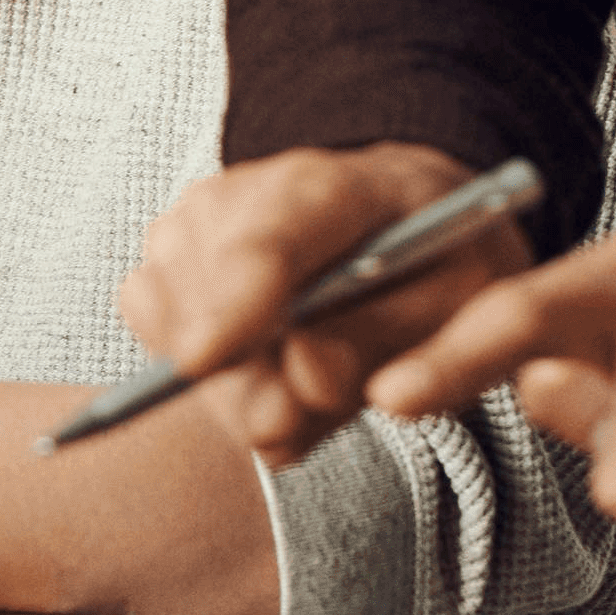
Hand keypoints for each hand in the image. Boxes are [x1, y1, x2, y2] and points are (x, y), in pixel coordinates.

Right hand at [124, 145, 528, 461]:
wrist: (399, 214)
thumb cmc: (436, 256)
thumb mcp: (457, 302)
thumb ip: (384, 341)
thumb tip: (305, 377)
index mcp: (330, 190)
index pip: (264, 244)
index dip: (230, 303)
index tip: (201, 362)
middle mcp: (240, 196)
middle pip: (204, 304)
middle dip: (242, 386)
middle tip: (293, 424)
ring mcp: (191, 225)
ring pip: (174, 332)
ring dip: (236, 387)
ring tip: (307, 376)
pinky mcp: (164, 258)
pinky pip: (158, 336)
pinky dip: (212, 375)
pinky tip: (268, 368)